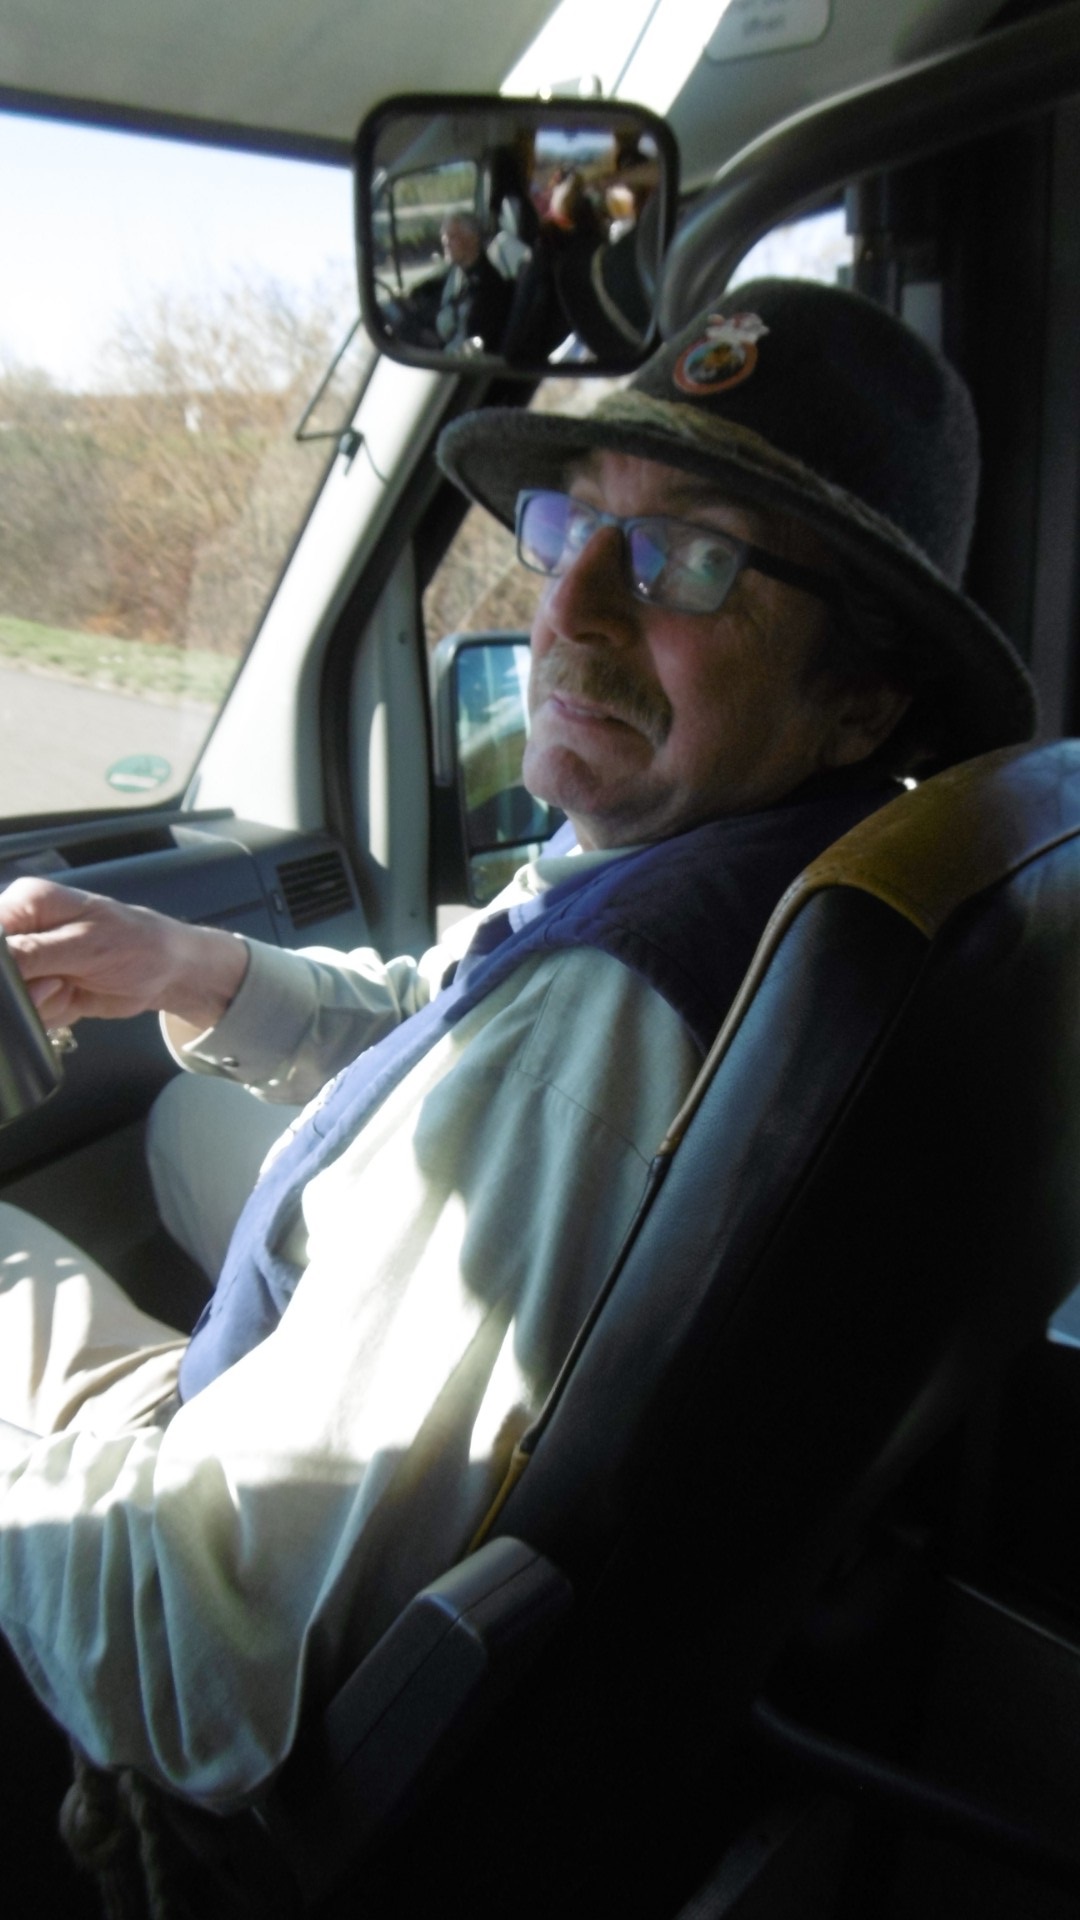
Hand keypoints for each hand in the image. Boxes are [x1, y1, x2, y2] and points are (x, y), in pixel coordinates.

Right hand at [0, 878, 248, 1028]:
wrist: (168, 973)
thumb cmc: (135, 945)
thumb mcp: (84, 946)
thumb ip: (33, 953)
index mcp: (27, 902)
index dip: (2, 966)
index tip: (33, 975)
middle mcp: (21, 930)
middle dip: (25, 988)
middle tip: (59, 983)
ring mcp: (29, 963)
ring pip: (11, 998)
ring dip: (41, 1003)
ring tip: (72, 986)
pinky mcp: (38, 990)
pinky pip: (27, 1013)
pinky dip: (51, 1014)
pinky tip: (74, 997)